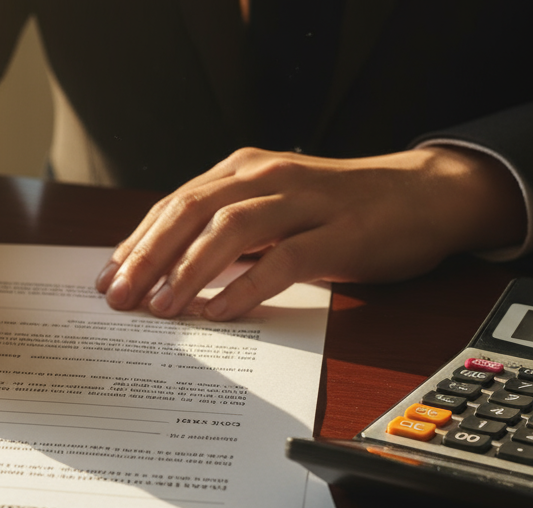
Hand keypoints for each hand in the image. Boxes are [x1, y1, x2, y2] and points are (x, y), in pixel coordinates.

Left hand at [96, 146, 526, 319]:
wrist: (424, 196)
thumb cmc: (342, 210)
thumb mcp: (275, 210)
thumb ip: (228, 232)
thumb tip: (168, 273)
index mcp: (245, 170)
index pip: (176, 204)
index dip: (137, 242)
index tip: (109, 279)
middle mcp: (268, 177)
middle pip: (191, 211)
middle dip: (148, 257)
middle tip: (119, 298)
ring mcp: (305, 203)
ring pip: (230, 230)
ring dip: (188, 271)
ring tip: (161, 308)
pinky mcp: (339, 233)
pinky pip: (283, 260)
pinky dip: (245, 286)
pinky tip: (218, 311)